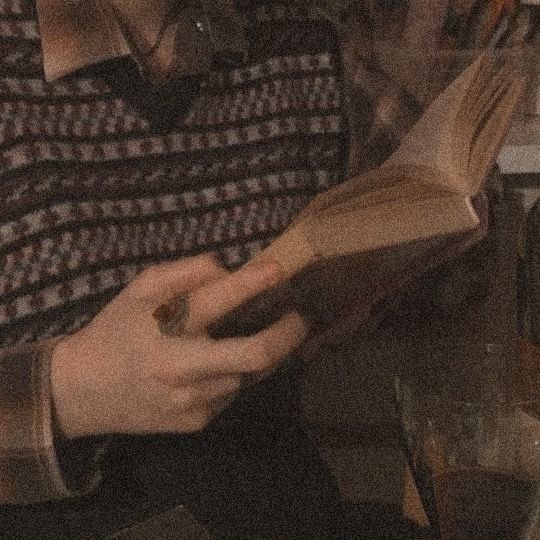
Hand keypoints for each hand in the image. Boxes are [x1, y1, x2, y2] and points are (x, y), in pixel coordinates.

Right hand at [51, 254, 306, 438]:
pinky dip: (237, 375)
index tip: (280, 270)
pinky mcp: (197, 422)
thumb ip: (182, 273)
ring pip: (249, 375)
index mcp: (166, 328)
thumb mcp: (139, 290)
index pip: (219, 299)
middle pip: (256, 354)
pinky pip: (233, 393)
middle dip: (288, 333)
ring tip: (255, 337)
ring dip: (260, 354)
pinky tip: (219, 366)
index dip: (255, 282)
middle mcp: (184, 368)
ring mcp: (194, 401)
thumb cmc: (116, 331)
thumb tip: (225, 267)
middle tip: (300, 318)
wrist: (84, 392)